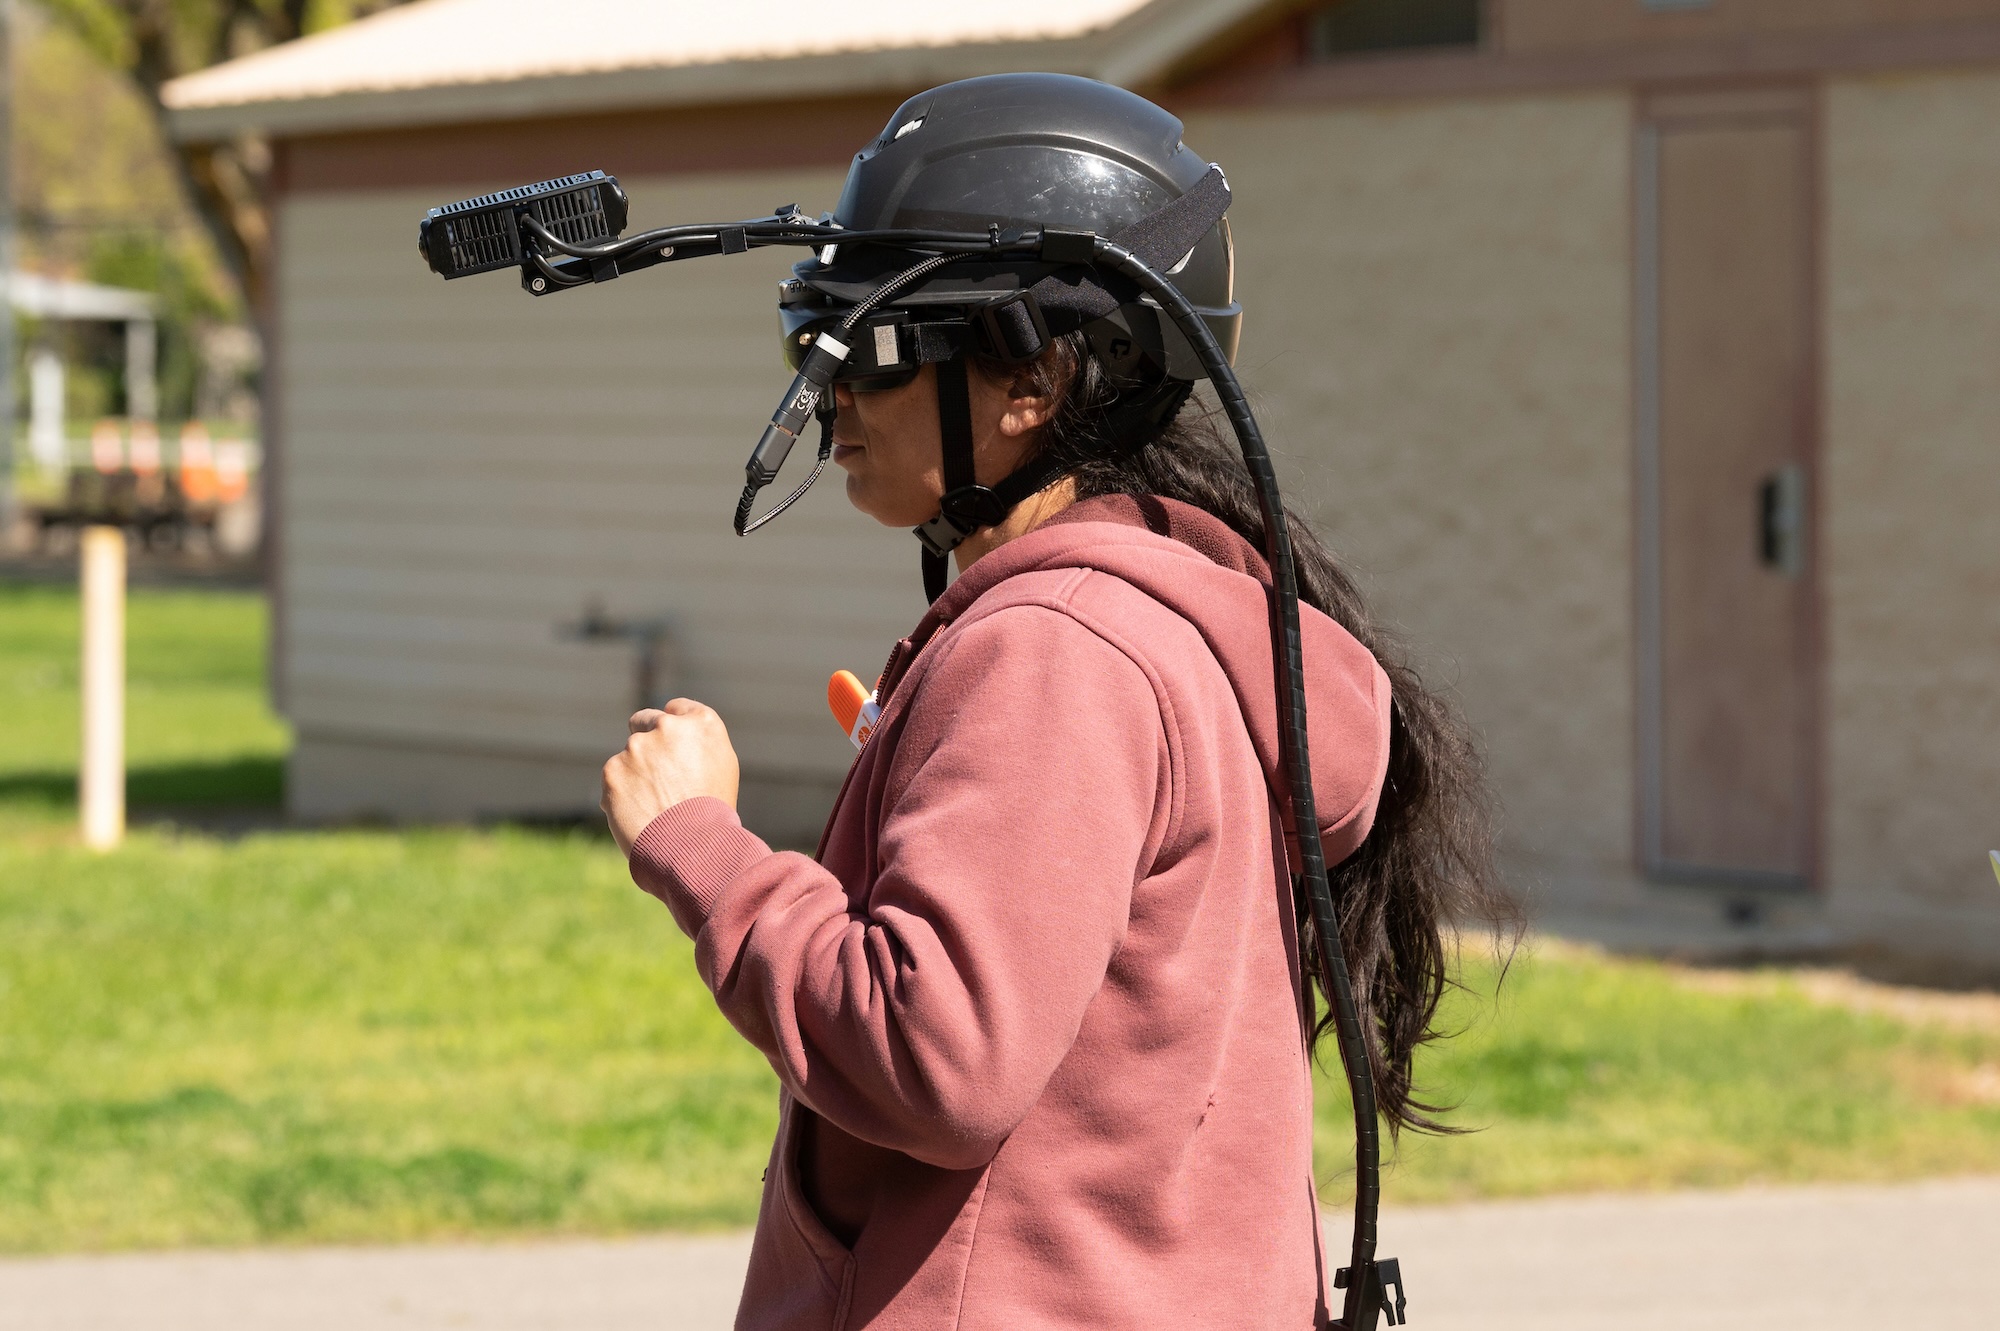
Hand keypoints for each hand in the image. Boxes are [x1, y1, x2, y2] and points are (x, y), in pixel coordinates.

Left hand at [601, 699, 739, 855]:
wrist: (691, 847)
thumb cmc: (713, 812)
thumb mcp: (721, 767)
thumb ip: (697, 742)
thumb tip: (671, 732)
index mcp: (702, 723)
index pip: (677, 709)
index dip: (673, 727)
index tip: (672, 745)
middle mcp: (668, 726)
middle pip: (645, 722)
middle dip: (647, 742)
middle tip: (659, 777)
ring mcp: (637, 746)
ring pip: (628, 756)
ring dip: (635, 773)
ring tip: (656, 807)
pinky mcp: (612, 769)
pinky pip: (614, 778)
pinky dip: (621, 794)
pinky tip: (640, 814)